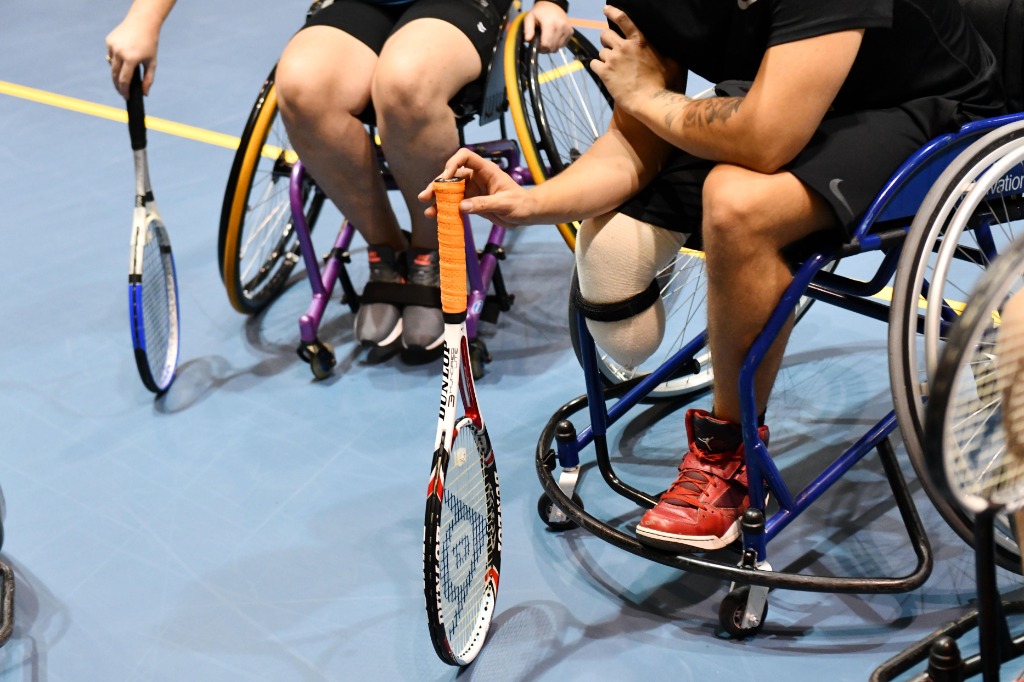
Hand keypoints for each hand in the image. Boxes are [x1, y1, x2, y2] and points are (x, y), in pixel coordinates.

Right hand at [105, 17, 160, 98]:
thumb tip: (144, 94)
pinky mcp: (109, 40)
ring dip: (116, 72)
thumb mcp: (152, 63)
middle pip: (115, 75)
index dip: (124, 91)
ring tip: (124, 76)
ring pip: (112, 65)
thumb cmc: (150, 44)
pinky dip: (115, 59)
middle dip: (118, 85)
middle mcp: (119, 52)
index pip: (124, 80)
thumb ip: (148, 79)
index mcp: (131, 59)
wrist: (142, 22)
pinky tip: (123, 58)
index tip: (126, 97)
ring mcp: (112, 46)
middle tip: (122, 92)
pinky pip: (111, 55)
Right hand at [419, 149, 537, 228]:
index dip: (453, 163)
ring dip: (438, 198)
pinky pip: (455, 203)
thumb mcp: (504, 204)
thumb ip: (483, 204)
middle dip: (438, 184)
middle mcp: (476, 177)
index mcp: (486, 170)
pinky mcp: (471, 201)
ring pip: (450, 190)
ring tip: (427, 208)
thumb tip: (461, 207)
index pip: (465, 157)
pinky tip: (436, 215)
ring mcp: (473, 189)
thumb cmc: (520, 204)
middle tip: (426, 195)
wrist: (526, 214)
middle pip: (452, 175)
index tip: (446, 177)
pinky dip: (445, 208)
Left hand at [524, 2, 572, 52]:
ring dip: (551, 47)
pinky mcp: (571, 32)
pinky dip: (557, 44)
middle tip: (541, 42)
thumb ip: (528, 29)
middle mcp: (561, 27)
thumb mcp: (529, 17)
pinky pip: (562, 45)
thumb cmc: (539, 12)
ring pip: (557, 48)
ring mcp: (567, 30)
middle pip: (552, 48)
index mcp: (550, 23)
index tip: (537, 45)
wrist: (553, 5)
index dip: (540, 48)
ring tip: (547, 39)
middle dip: (545, 49)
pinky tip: (553, 37)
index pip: (546, 44)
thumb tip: (527, 40)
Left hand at [590, 6, 677, 113]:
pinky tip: (605, 73)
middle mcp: (624, 47)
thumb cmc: (663, 83)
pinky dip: (597, 67)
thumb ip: (666, 50)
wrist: (651, 101)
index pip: (622, 19)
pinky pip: (594, 64)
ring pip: (601, 51)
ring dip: (605, 57)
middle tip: (611, 48)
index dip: (612, 11)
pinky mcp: (605, 73)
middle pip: (605, 34)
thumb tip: (671, 44)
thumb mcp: (671, 61)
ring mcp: (613, 60)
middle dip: (606, 40)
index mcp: (640, 40)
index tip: (606, 9)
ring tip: (614, 67)